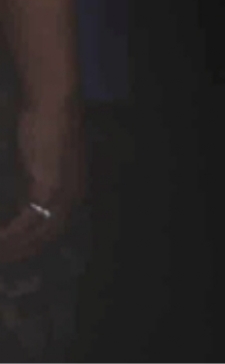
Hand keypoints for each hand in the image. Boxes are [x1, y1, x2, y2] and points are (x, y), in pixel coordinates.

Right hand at [0, 101, 80, 263]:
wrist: (52, 102)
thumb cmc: (44, 124)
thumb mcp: (40, 162)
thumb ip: (34, 184)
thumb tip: (19, 202)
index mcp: (75, 191)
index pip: (54, 229)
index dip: (32, 244)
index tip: (12, 253)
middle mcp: (73, 197)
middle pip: (45, 237)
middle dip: (20, 253)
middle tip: (0, 262)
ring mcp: (63, 194)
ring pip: (35, 234)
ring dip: (11, 248)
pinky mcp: (47, 188)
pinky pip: (25, 222)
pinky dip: (8, 235)